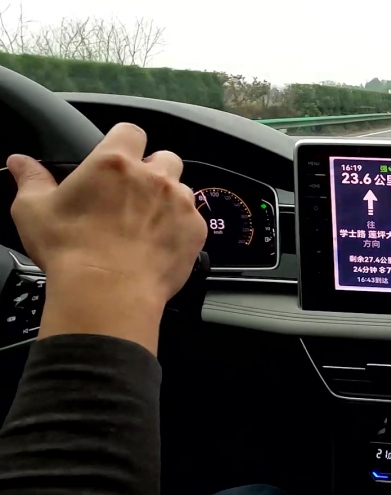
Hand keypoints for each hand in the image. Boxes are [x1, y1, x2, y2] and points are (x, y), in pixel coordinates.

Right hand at [8, 123, 206, 352]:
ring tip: (146, 223)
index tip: (116, 159)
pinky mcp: (196, 231)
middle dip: (152, 170)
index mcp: (114, 162)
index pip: (130, 131)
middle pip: (164, 158)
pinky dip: (180, 228)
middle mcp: (154, 177)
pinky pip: (194, 220)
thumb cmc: (69, 249)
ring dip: (168, 199)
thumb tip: (19, 161)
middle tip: (132, 195)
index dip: (124, 142)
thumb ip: (31, 179)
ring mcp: (180, 204)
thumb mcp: (33, 210)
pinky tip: (160, 244)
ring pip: (182, 189)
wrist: (108, 292)